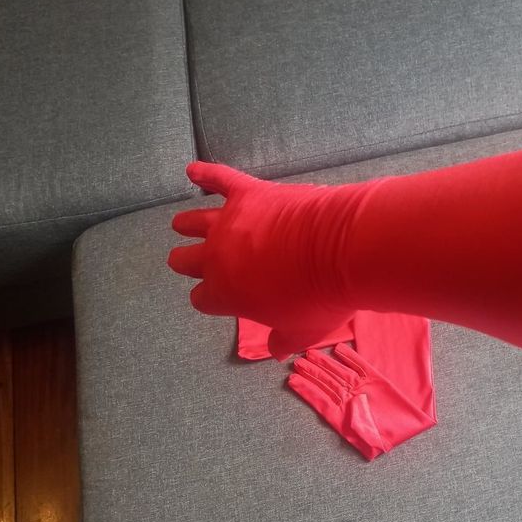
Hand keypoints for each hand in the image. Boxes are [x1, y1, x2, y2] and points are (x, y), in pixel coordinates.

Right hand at [167, 161, 355, 358]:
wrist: (342, 250)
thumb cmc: (322, 298)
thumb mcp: (303, 331)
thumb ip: (284, 340)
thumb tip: (277, 351)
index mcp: (226, 294)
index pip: (202, 298)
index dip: (209, 297)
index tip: (217, 296)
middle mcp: (217, 257)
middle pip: (189, 260)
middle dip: (188, 261)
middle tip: (186, 259)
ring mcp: (230, 222)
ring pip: (196, 222)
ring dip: (188, 224)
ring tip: (180, 224)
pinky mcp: (249, 194)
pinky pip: (220, 179)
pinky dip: (206, 173)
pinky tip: (193, 170)